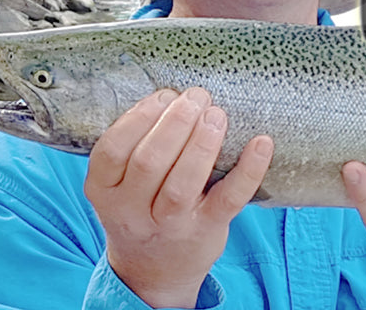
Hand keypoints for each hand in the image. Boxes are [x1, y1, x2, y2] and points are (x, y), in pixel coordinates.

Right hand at [84, 88, 272, 308]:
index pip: (113, 150)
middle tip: (198, 96)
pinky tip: (261, 143)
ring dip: (202, 143)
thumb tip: (175, 94)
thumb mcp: (121, 185)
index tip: (165, 95)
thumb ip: (135, 147)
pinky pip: (229, 199)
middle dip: (176, 122)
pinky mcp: (206, 230)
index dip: (140, 117)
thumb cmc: (141, 209)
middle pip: (149, 161)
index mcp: (104, 191)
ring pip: (183, 183)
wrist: (155, 271)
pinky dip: (249, 169)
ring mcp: (170, 224)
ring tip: (217, 114)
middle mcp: (131, 211)